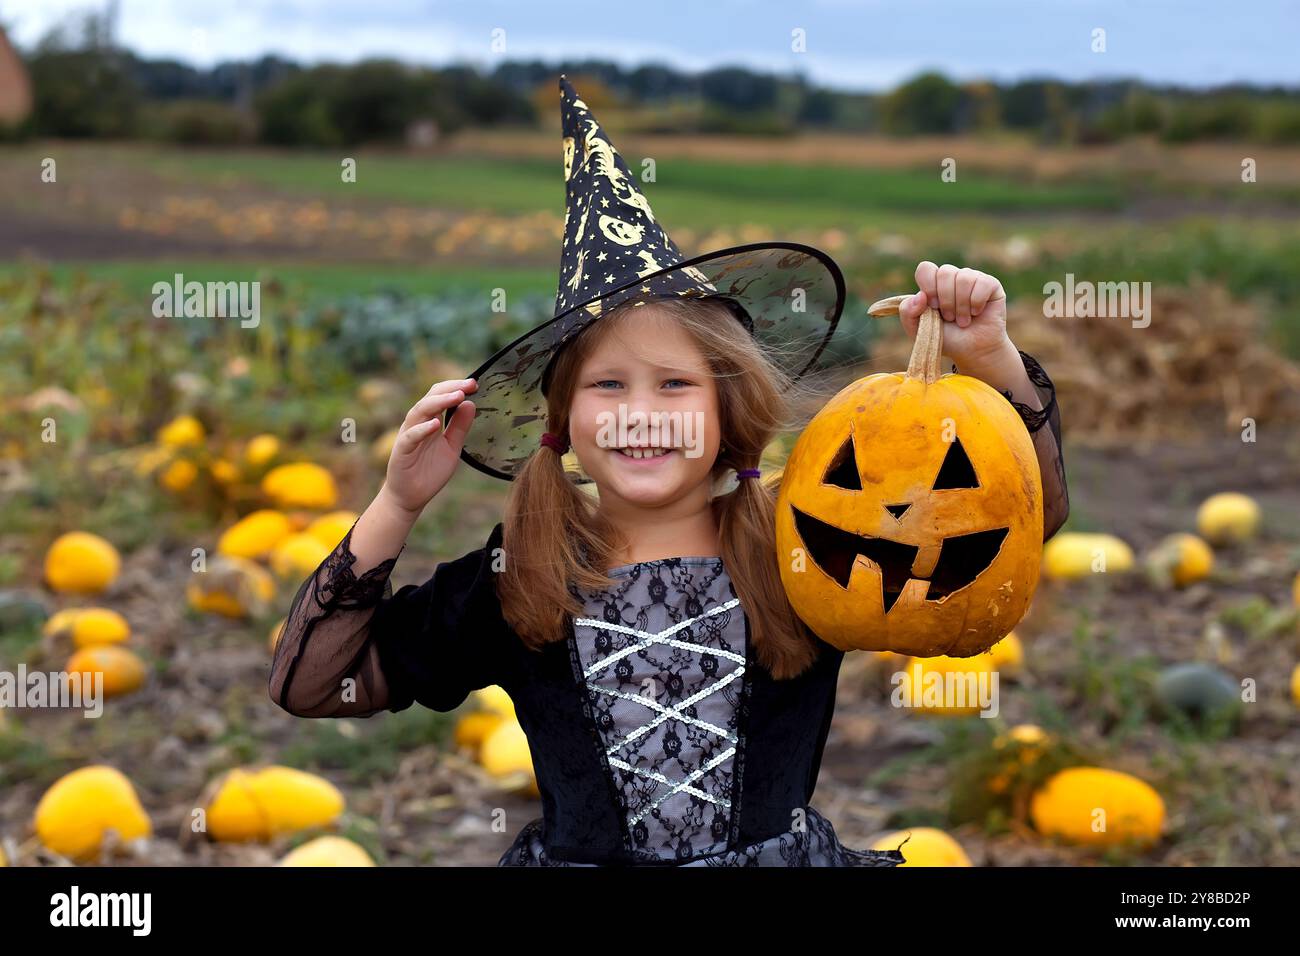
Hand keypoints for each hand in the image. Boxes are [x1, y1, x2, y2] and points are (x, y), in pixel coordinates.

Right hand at [381, 378, 476, 515]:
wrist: (411, 496)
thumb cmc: (429, 471)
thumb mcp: (452, 447)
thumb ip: (459, 427)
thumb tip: (471, 404)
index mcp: (429, 420)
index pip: (441, 396)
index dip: (457, 388)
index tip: (475, 384)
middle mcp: (418, 424)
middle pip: (431, 397)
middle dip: (451, 389)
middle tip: (470, 384)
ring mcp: (408, 435)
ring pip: (419, 411)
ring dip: (438, 402)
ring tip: (457, 396)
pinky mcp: (401, 451)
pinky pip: (410, 437)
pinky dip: (422, 429)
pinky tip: (435, 424)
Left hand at [898, 262, 1014, 370]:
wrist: (972, 352)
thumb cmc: (946, 339)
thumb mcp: (918, 330)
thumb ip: (907, 313)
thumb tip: (920, 295)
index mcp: (934, 284)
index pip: (925, 269)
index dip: (929, 287)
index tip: (933, 307)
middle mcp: (953, 277)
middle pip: (945, 271)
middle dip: (946, 300)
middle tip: (949, 318)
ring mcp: (972, 279)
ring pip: (963, 277)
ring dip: (961, 305)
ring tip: (962, 321)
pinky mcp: (990, 284)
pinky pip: (981, 283)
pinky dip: (976, 303)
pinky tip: (976, 313)